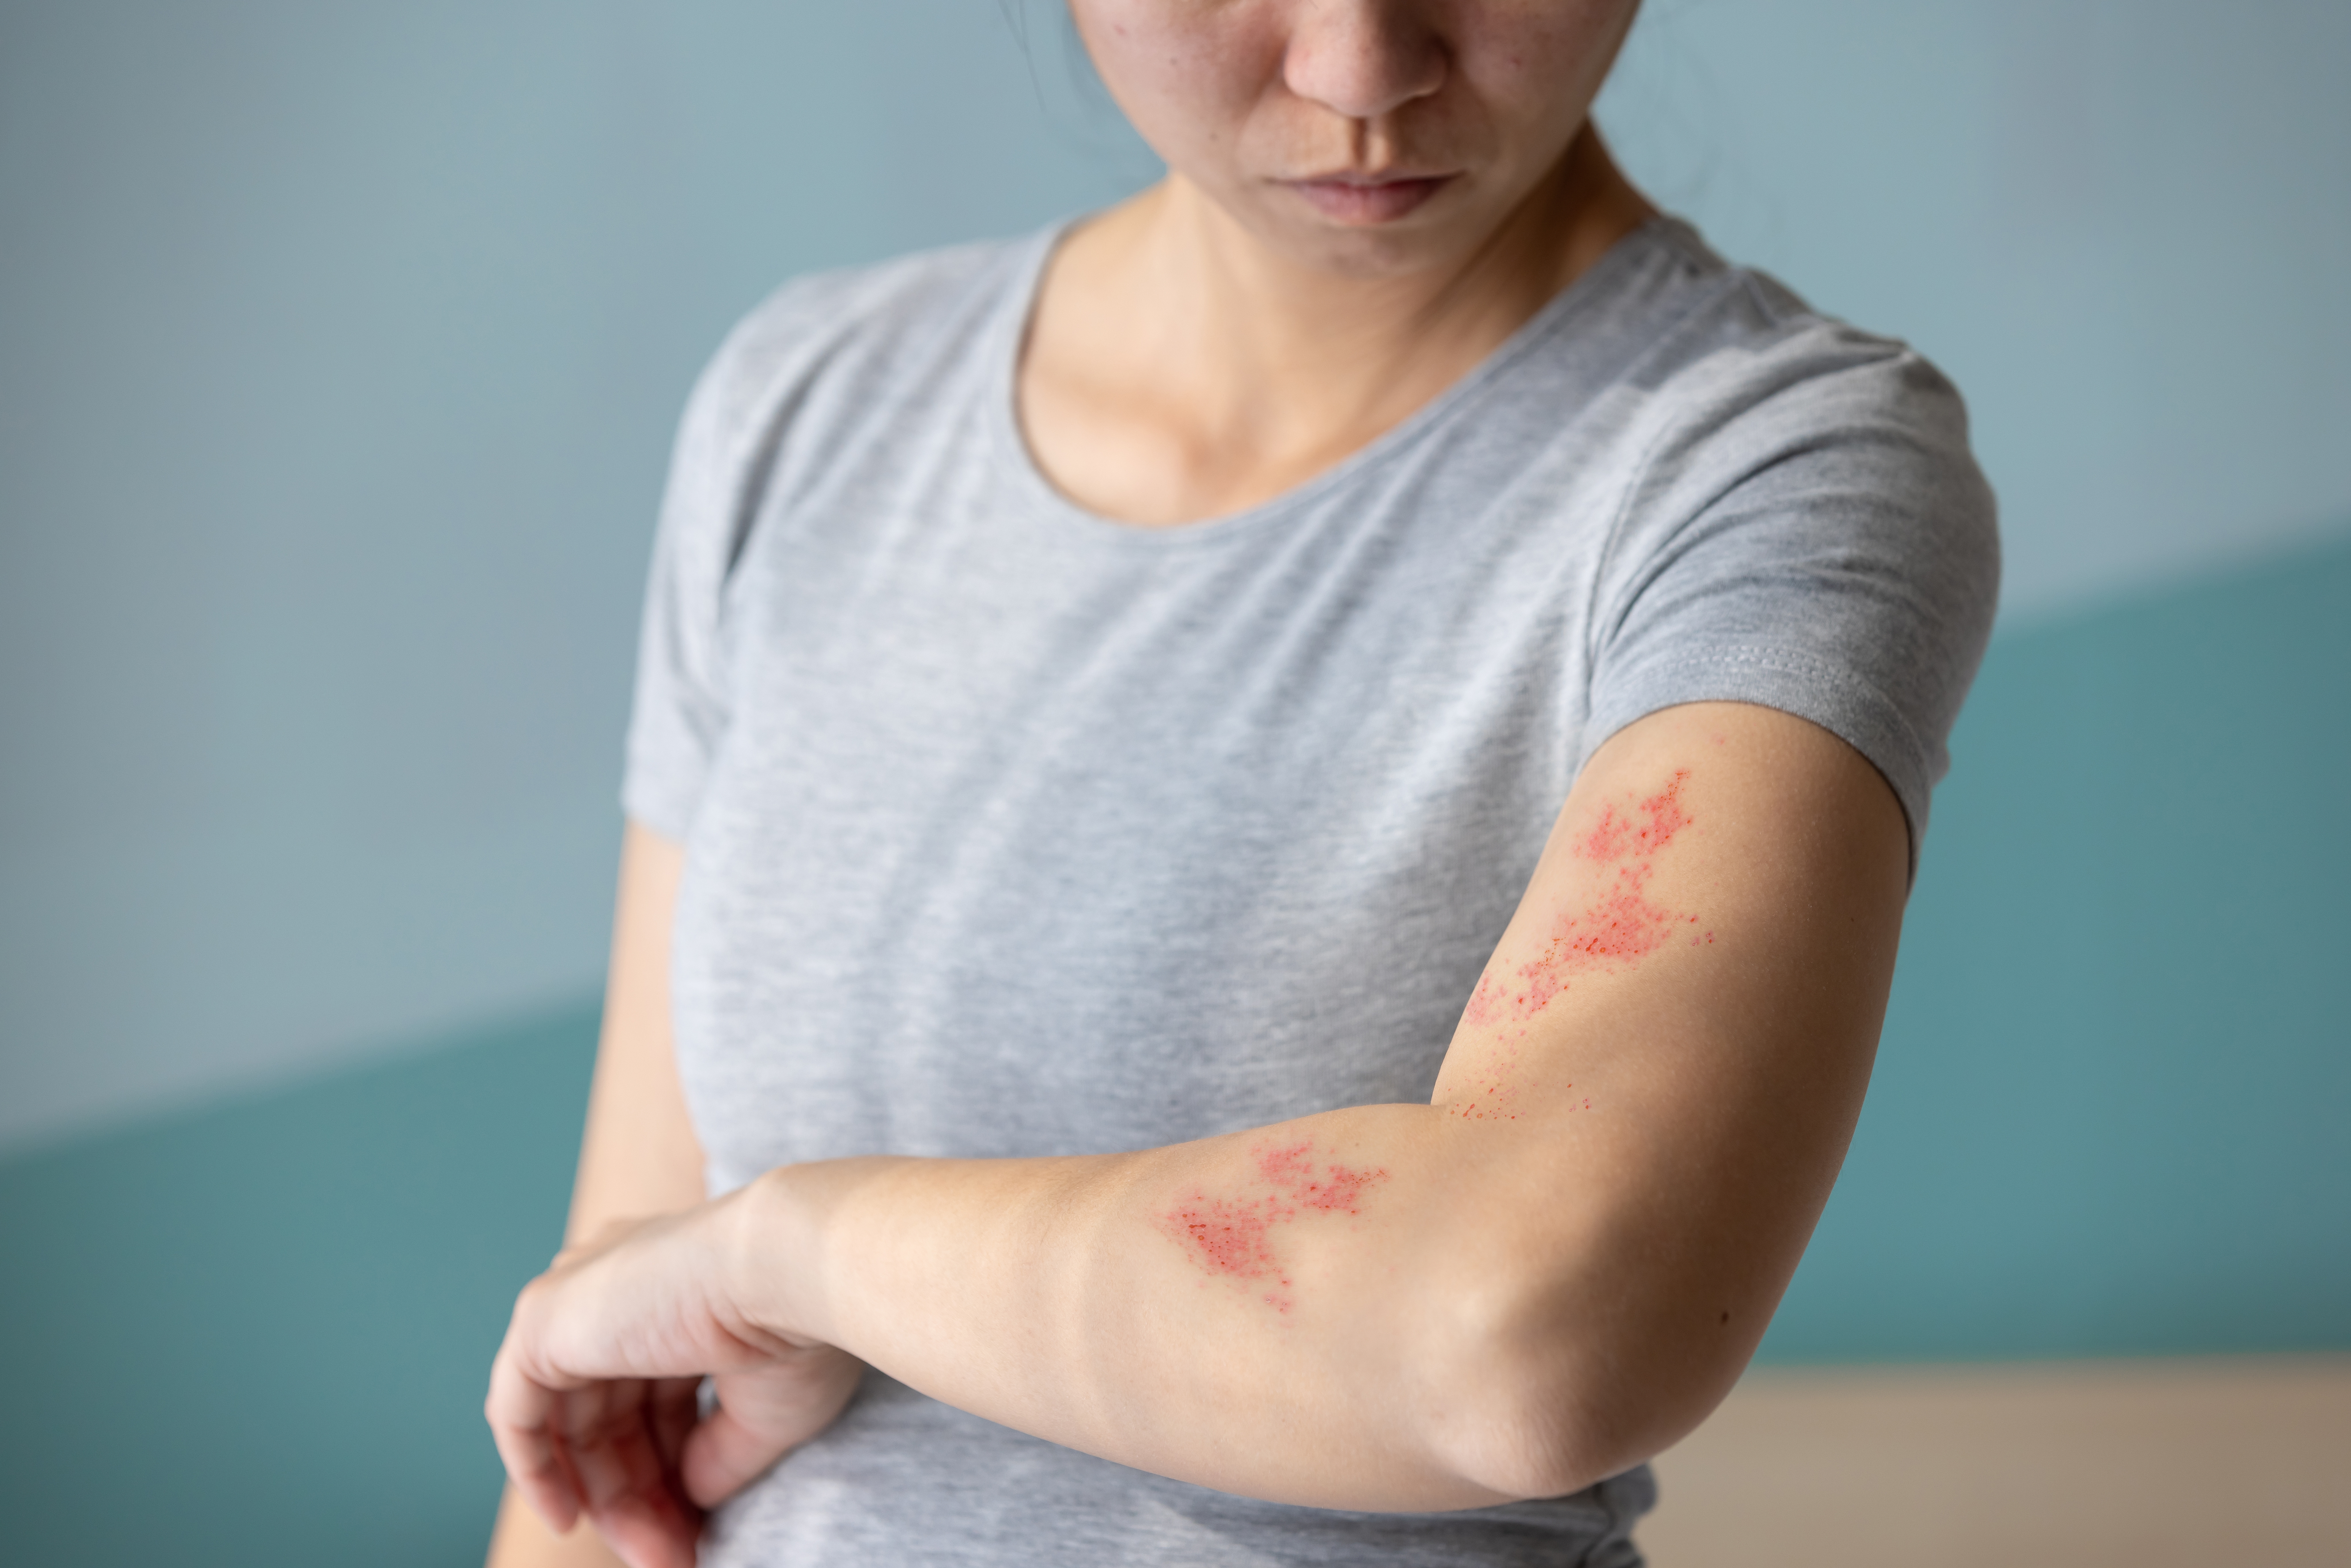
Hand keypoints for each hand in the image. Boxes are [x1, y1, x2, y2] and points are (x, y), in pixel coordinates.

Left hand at [485, 1193, 862, 1567]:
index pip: (656, 1396)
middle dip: (643, 1495)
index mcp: (679, 1286)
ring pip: (573, 1421)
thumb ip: (715, 1454)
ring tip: (651, 1555)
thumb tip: (690, 1498)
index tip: (698, 1529)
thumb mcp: (763, 1410)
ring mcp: (579, 1297)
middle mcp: (623, 1283)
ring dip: (609, 1499)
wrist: (790, 1271)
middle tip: (672, 1556)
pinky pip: (517, 1409)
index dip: (675, 1471)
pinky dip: (536, 1469)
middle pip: (614, 1416)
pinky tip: (567, 1519)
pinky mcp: (544, 1319)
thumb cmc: (798, 1328)